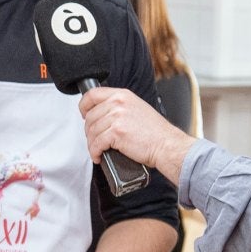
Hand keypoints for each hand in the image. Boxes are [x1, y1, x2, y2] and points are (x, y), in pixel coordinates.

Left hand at [79, 87, 193, 180]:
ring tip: (98, 150)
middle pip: (90, 117)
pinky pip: (96, 144)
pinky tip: (99, 156)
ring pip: (91, 132)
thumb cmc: (155, 132)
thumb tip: (101, 114)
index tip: (83, 114)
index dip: (84, 106)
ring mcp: (117, 117)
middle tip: (95, 140)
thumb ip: (119, 107)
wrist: (166, 145)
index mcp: (122, 95)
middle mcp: (118, 103)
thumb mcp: (137, 108)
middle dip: (89, 132)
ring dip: (92, 144)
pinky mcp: (116, 133)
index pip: (92, 95)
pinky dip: (95, 152)